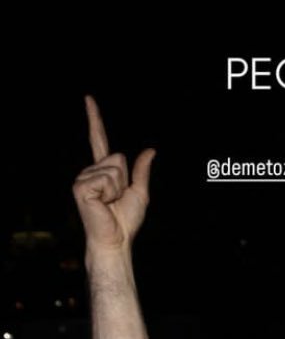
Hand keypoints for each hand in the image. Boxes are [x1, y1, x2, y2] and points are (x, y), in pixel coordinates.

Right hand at [72, 95, 154, 251]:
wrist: (116, 240)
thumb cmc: (125, 222)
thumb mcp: (140, 193)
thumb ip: (142, 171)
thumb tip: (150, 150)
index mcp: (102, 171)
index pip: (99, 139)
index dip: (94, 119)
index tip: (89, 98)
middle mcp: (90, 170)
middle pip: (118, 157)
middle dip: (124, 179)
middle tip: (116, 200)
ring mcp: (83, 178)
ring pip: (114, 168)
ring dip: (118, 188)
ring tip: (109, 203)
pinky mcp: (80, 186)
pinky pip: (107, 178)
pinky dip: (110, 192)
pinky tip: (103, 204)